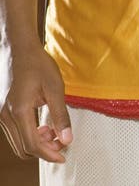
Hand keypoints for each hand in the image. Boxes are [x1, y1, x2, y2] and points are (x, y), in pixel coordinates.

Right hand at [0, 44, 71, 162]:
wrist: (21, 48)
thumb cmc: (38, 63)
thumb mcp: (55, 87)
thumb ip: (61, 115)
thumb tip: (67, 138)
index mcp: (19, 111)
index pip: (32, 145)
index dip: (49, 154)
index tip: (63, 155)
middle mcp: (6, 116)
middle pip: (24, 148)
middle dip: (44, 150)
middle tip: (61, 142)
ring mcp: (2, 114)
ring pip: (18, 142)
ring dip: (36, 143)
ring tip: (53, 132)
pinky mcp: (3, 111)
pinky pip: (15, 132)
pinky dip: (29, 134)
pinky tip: (42, 125)